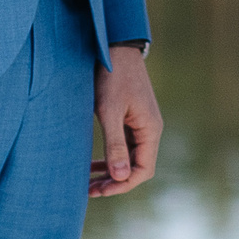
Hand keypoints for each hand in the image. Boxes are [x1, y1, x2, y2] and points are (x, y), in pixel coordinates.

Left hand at [90, 45, 161, 196]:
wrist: (116, 48)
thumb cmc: (112, 77)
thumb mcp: (109, 111)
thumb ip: (114, 144)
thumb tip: (120, 177)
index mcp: (150, 130)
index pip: (143, 170)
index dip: (123, 184)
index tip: (100, 190)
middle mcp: (150, 129)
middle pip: (137, 167)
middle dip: (115, 181)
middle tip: (89, 190)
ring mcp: (141, 124)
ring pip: (129, 158)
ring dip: (111, 171)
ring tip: (88, 182)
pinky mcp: (131, 118)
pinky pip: (124, 146)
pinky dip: (110, 157)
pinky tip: (92, 163)